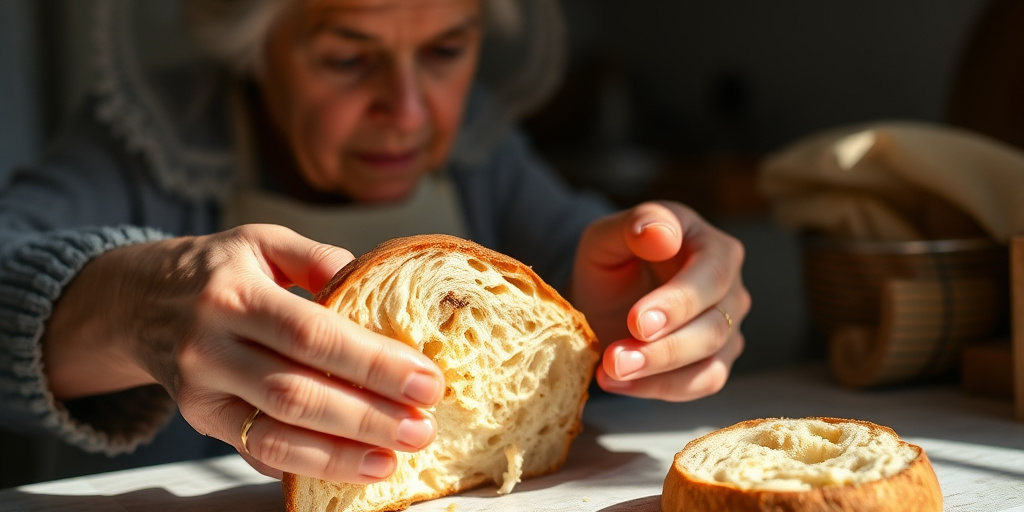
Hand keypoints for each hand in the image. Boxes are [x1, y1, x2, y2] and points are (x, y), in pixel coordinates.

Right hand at [42, 224, 444, 482]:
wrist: (135, 300)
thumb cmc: (216, 268)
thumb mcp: (262, 242)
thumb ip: (317, 258)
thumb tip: (373, 281)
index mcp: (235, 294)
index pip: (314, 335)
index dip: (374, 363)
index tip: (426, 381)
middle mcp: (211, 346)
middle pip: (298, 393)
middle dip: (367, 417)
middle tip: (420, 429)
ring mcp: (200, 390)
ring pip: (274, 435)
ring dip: (339, 455)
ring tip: (392, 461)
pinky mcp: (199, 420)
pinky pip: (255, 451)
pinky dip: (304, 465)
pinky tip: (347, 468)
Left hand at [571, 201, 748, 400]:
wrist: (605, 293)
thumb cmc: (613, 257)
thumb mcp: (609, 234)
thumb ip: (635, 225)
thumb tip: (660, 233)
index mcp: (713, 246)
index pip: (712, 275)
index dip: (678, 302)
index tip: (638, 322)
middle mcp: (730, 289)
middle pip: (715, 326)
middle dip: (664, 348)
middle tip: (616, 359)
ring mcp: (727, 328)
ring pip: (711, 362)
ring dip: (659, 374)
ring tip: (611, 371)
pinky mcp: (714, 361)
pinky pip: (700, 384)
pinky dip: (658, 389)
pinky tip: (617, 384)